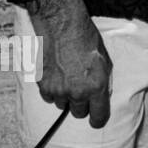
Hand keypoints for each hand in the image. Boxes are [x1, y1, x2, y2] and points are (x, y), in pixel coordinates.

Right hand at [26, 0, 111, 127]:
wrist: (62, 26)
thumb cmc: (87, 41)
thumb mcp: (104, 62)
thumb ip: (102, 82)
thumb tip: (99, 95)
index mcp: (96, 87)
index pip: (98, 116)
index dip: (98, 120)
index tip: (96, 120)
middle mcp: (77, 92)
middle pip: (79, 113)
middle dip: (82, 105)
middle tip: (82, 91)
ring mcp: (58, 90)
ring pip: (62, 105)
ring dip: (66, 96)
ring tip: (68, 77)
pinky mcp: (42, 85)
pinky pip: (49, 97)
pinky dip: (52, 90)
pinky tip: (57, 75)